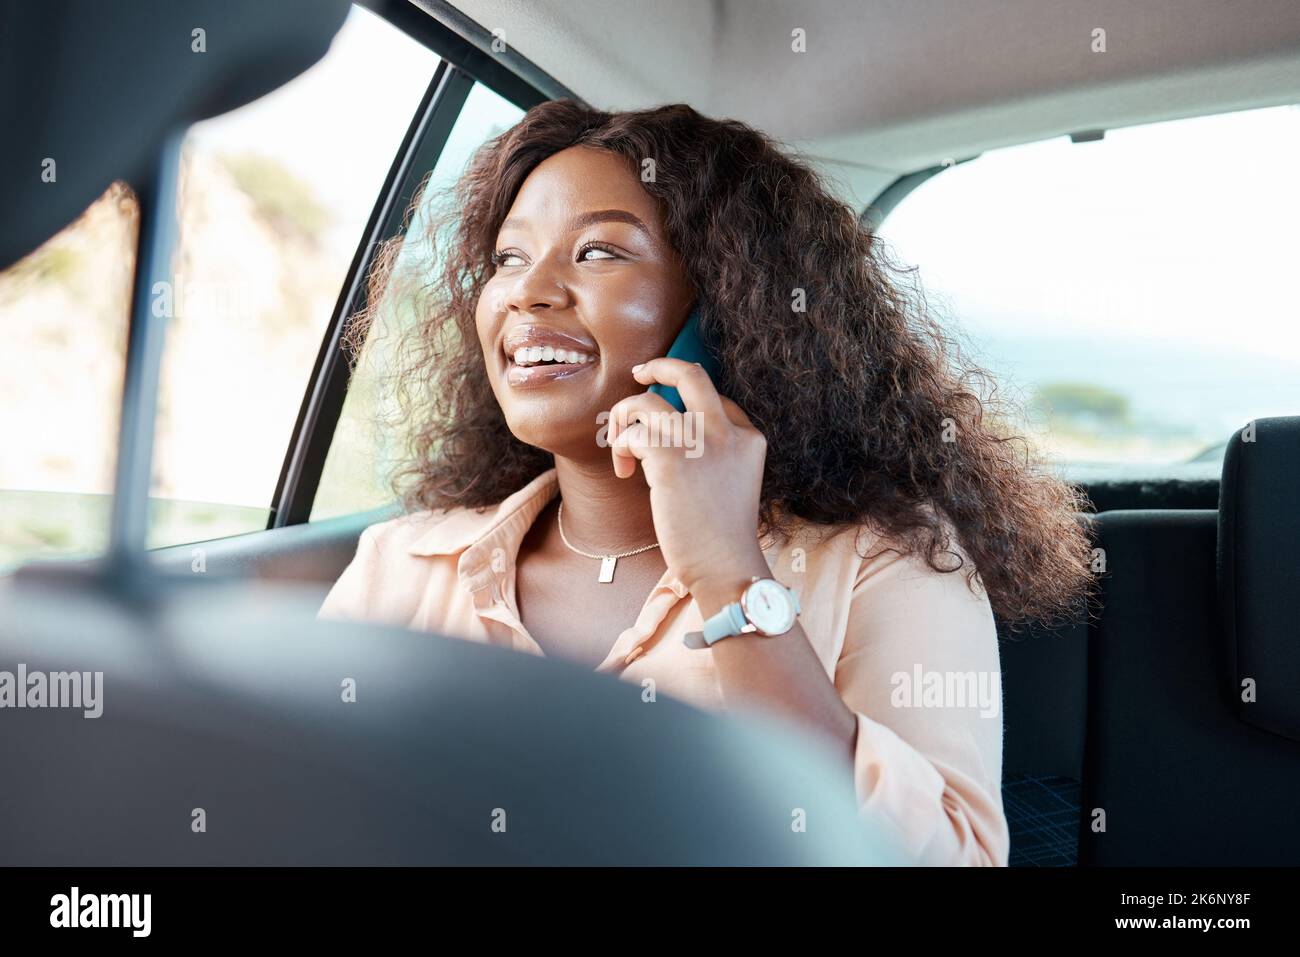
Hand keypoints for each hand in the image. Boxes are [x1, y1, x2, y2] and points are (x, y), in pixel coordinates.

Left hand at [606, 358, 771, 595]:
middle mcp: (727, 433)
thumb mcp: (730, 484)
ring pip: (648, 403)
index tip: (666, 421)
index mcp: (748, 438)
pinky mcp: (671, 459)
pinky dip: (621, 447)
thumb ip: (711, 453)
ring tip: (623, 451)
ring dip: (625, 420)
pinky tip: (624, 471)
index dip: (685, 403)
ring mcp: (699, 442)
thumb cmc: (719, 536)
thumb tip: (662, 431)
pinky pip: (632, 433)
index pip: (714, 397)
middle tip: (638, 374)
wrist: (724, 567)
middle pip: (690, 375)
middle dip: (659, 366)